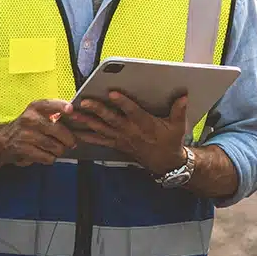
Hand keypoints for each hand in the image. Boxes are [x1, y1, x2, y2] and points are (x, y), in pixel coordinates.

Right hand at [0, 99, 76, 166]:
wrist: (4, 140)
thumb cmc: (28, 126)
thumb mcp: (38, 113)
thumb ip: (55, 112)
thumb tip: (77, 117)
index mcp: (35, 107)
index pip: (50, 104)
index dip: (61, 107)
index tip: (71, 110)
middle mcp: (30, 119)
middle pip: (58, 130)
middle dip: (69, 139)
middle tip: (71, 143)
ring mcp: (26, 135)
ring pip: (55, 146)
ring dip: (60, 150)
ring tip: (58, 149)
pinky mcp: (24, 149)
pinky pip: (47, 157)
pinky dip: (50, 158)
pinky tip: (47, 154)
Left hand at [71, 92, 188, 174]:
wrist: (164, 163)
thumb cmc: (170, 142)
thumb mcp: (178, 126)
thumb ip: (178, 110)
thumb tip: (183, 96)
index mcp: (145, 124)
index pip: (132, 111)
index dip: (122, 102)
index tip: (112, 93)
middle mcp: (130, 131)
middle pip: (111, 119)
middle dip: (97, 110)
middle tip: (84, 102)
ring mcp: (121, 138)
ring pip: (101, 128)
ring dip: (86, 121)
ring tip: (73, 114)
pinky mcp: (116, 143)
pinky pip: (99, 140)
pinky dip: (86, 136)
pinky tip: (74, 131)